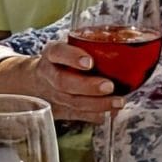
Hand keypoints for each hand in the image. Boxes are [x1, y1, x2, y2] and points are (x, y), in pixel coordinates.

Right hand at [0, 42, 119, 124]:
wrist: (33, 82)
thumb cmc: (59, 62)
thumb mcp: (65, 48)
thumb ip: (87, 46)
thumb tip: (128, 46)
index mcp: (51, 55)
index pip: (58, 52)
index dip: (72, 57)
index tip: (89, 62)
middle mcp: (49, 75)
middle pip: (63, 82)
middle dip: (87, 86)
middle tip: (109, 85)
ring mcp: (53, 95)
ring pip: (72, 102)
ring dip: (97, 104)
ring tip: (118, 102)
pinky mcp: (58, 111)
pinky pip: (77, 115)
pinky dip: (95, 116)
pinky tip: (110, 114)